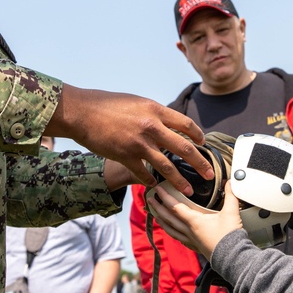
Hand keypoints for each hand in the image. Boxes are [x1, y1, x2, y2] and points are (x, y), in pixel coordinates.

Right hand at [46, 85, 211, 195]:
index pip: (186, 124)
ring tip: (189, 191)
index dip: (198, 135)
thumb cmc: (107, 104)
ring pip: (167, 166)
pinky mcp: (126, 156)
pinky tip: (155, 185)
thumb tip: (167, 122)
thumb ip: (153, 113)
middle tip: (209, 174)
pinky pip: (144, 173)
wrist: (83, 112)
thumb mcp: (136, 102)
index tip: (203, 143)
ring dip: (180, 181)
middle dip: (200, 164)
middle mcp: (152, 127)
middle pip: (185, 148)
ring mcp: (139, 144)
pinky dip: (151, 181)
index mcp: (156, 110)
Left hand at [146, 182, 242, 259]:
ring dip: (162, 221)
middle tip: (149, 199)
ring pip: (171, 229)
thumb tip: (230, 181)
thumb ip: (231, 195)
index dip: (165, 197)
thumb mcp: (231, 213)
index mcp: (194, 221)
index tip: (157, 189)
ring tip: (155, 215)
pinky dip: (171, 232)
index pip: (175, 207)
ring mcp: (190, 240)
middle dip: (158, 208)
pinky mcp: (195, 247)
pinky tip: (171, 231)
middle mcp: (189, 231)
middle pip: (168, 218)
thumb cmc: (230, 236)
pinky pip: (178, 238)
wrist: (233, 259)